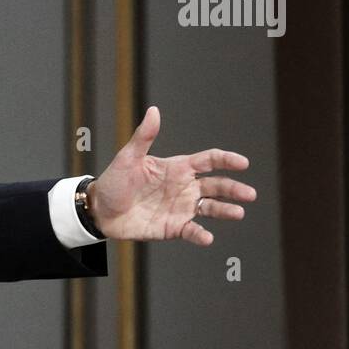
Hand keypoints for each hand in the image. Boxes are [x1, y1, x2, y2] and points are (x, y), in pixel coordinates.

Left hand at [85, 106, 255, 246]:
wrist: (99, 210)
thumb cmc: (113, 181)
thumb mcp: (128, 158)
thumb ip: (144, 136)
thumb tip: (154, 110)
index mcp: (177, 168)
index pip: (209, 161)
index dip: (227, 160)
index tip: (243, 163)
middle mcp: (184, 187)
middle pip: (217, 186)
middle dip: (234, 189)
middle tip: (249, 194)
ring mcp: (181, 208)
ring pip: (210, 208)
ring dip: (225, 210)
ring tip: (238, 213)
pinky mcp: (173, 227)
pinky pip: (192, 231)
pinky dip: (200, 235)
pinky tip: (207, 237)